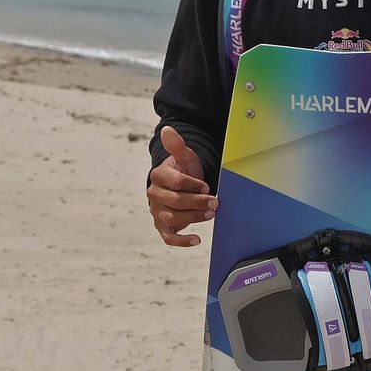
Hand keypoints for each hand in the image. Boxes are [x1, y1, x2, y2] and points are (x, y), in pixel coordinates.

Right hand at [147, 125, 215, 246]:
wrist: (179, 186)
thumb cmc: (183, 170)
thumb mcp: (184, 157)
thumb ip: (177, 145)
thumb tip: (168, 130)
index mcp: (158, 176)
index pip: (175, 182)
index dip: (192, 184)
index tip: (206, 186)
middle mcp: (154, 195)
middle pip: (174, 201)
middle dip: (197, 202)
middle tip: (215, 202)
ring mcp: (157, 211)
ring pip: (172, 218)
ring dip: (193, 217)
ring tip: (211, 214)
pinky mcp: (162, 226)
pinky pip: (168, 237)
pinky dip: (181, 241)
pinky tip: (196, 239)